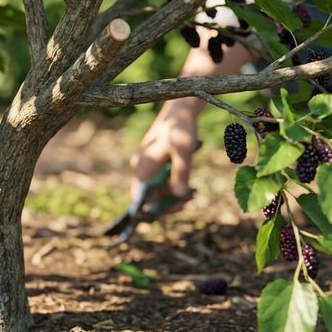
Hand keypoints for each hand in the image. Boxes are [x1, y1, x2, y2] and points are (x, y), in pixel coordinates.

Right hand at [128, 97, 200, 214]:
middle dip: (167, 204)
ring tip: (192, 196)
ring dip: (172, 196)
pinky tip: (187, 190)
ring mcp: (147, 165)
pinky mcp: (154, 162)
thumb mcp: (183, 152)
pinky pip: (161, 181)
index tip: (164, 222)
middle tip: (188, 203)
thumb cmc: (180, 128)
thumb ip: (180, 174)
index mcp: (143, 167)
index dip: (150, 212)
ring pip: (156, 189)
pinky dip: (172, 186)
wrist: (180, 109)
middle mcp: (141, 168)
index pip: (140, 198)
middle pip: (149, 196)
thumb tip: (179, 195)